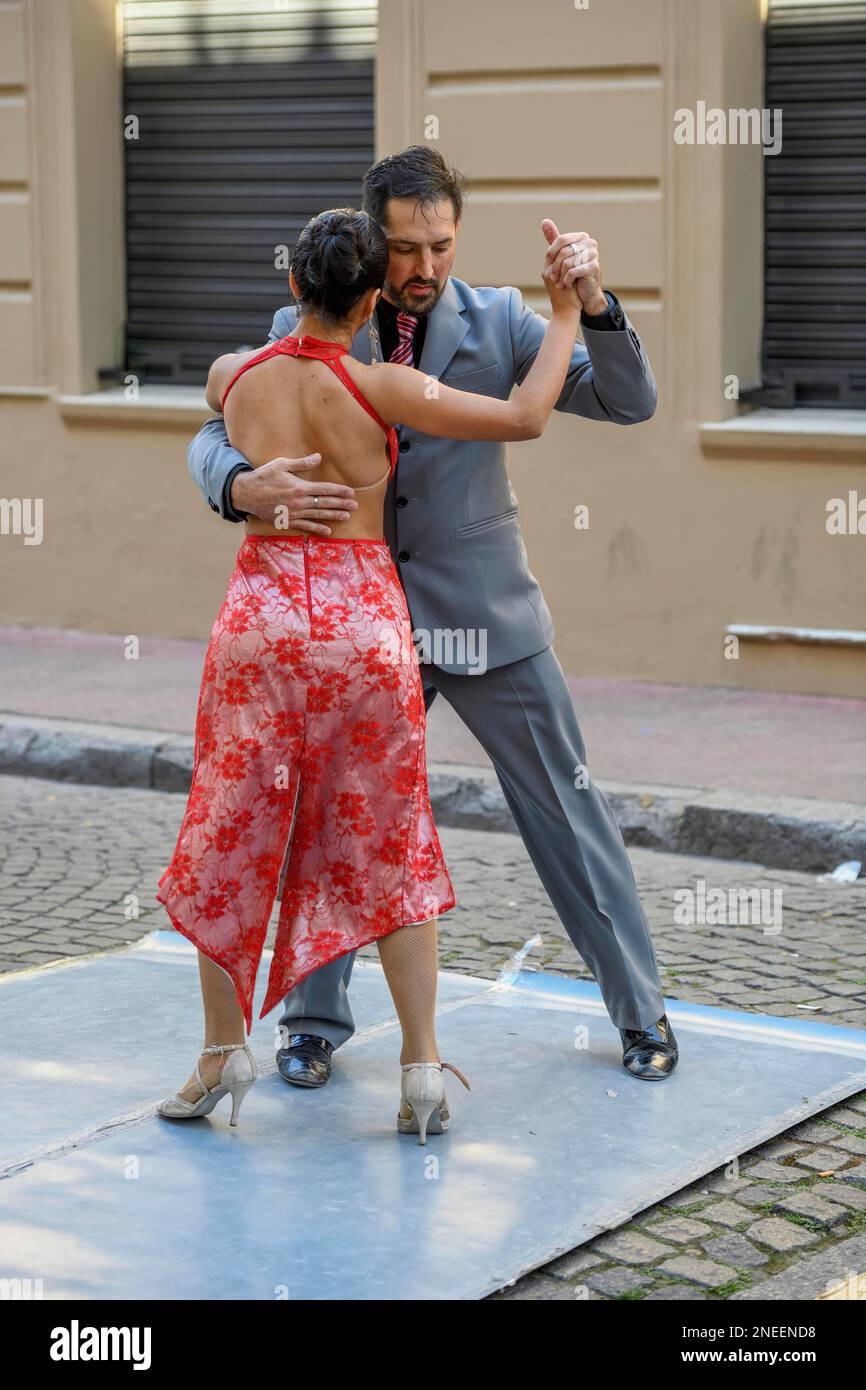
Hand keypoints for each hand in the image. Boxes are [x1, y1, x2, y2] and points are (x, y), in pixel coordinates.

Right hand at [230, 454, 357, 533]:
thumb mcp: (282, 464)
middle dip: (341, 504)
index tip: (351, 492)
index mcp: (300, 487)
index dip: (339, 491)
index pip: (325, 489)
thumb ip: (302, 463)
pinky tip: (328, 530)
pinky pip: (306, 526)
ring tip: (346, 516)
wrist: (247, 493)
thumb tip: (319, 457)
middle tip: (355, 506)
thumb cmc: (264, 476)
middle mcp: (299, 502)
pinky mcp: (288, 521)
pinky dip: (317, 528)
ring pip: (318, 515)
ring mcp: (294, 513)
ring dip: (334, 516)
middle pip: (325, 503)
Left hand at [541, 220, 606, 315]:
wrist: (584, 294)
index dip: (551, 253)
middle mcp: (590, 243)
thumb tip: (544, 221)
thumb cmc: (572, 274)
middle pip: (563, 252)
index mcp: (582, 237)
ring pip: (567, 262)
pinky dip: (566, 280)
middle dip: (555, 267)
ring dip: (560, 276)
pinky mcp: (594, 267)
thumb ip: (554, 239)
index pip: (560, 240)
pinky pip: (573, 271)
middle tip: (553, 278)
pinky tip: (566, 285)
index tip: (548, 264)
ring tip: (560, 283)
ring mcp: (594, 254)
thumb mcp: (561, 255)